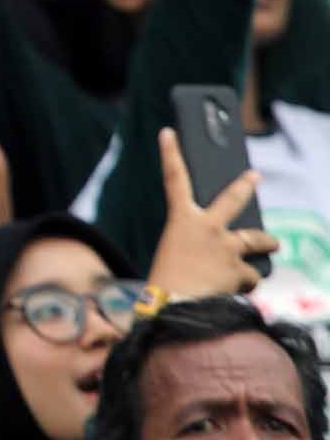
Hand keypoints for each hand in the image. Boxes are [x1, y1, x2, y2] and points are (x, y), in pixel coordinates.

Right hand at [148, 129, 275, 297]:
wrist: (175, 307)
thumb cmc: (165, 283)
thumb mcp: (174, 255)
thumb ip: (196, 246)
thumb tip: (221, 256)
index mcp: (181, 220)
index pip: (173, 179)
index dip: (170, 153)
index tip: (168, 132)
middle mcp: (208, 227)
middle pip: (232, 199)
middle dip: (245, 186)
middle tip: (254, 176)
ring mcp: (227, 246)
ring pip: (257, 240)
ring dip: (267, 243)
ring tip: (274, 246)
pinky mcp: (241, 268)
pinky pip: (250, 276)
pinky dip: (245, 284)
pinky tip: (236, 291)